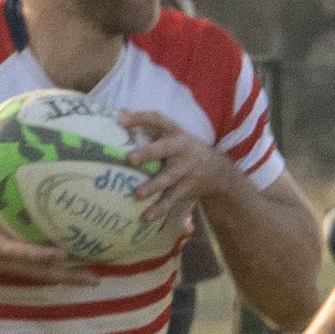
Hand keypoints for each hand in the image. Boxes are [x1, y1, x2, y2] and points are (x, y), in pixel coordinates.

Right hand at [0, 153, 97, 284]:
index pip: (20, 252)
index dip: (39, 254)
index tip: (61, 253)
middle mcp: (9, 262)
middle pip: (42, 272)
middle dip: (67, 275)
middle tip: (93, 277)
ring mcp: (15, 268)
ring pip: (46, 276)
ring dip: (70, 278)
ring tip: (95, 278)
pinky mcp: (19, 270)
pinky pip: (43, 274)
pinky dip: (62, 275)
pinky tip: (82, 273)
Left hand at [119, 109, 238, 227]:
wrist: (216, 170)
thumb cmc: (181, 149)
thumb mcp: (171, 134)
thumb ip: (148, 127)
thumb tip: (118, 116)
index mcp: (174, 132)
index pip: (156, 119)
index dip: (139, 118)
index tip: (119, 121)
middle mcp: (180, 148)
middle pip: (164, 149)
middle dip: (148, 153)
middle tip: (129, 159)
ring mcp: (184, 170)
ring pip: (168, 178)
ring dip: (153, 186)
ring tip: (136, 195)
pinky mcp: (185, 188)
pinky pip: (171, 199)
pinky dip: (159, 209)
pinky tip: (145, 218)